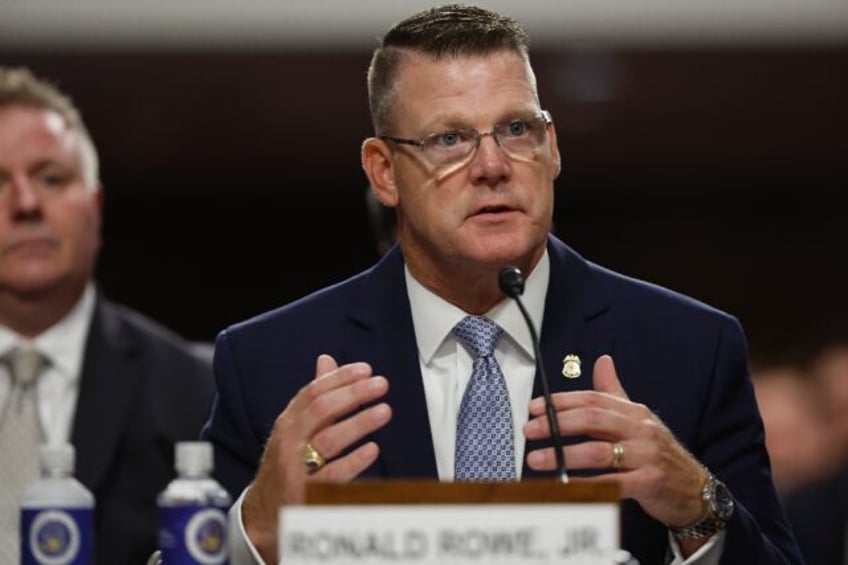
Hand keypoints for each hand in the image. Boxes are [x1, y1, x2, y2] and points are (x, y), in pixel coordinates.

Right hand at [242, 354, 391, 561]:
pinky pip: (333, 475)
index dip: (340, 378)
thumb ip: (314, 397)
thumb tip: (327, 360)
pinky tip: (373, 449)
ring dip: (358, 423)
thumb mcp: (294, 428)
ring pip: (328, 440)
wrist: (261, 511)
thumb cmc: (285, 463)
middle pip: (321, 410)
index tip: (366, 370)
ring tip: (383, 411)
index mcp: (288, 422)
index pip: (313, 393)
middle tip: (380, 385)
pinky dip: (354, 461)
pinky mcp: (306, 493)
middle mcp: (290, 441)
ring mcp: (296, 467)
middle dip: (353, 394)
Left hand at [524, 355, 707, 537]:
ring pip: (599, 451)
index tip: (534, 408)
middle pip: (593, 419)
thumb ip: (614, 393)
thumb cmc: (659, 453)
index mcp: (633, 412)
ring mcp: (647, 456)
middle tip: (530, 430)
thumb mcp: (638, 420)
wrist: (696, 489)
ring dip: (564, 455)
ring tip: (538, 459)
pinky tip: (567, 485)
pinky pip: (613, 483)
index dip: (561, 402)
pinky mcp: (649, 482)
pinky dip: (588, 484)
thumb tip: (602, 361)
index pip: (593, 399)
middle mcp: (641, 429)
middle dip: (557, 424)